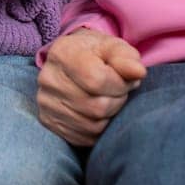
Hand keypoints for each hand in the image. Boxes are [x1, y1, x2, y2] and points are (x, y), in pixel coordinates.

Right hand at [37, 27, 145, 146]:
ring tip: (109, 99)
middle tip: (119, 91)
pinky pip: (84, 137)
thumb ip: (126, 58)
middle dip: (117, 101)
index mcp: (63, 53)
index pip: (96, 80)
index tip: (125, 80)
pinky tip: (100, 113)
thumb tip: (139, 72)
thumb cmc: (97, 54)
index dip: (119, 84)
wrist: (71, 62)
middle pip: (96, 106)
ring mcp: (46, 103)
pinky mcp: (49, 122)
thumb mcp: (113, 47)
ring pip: (92, 125)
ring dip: (110, 116)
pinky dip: (99, 129)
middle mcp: (48, 79)